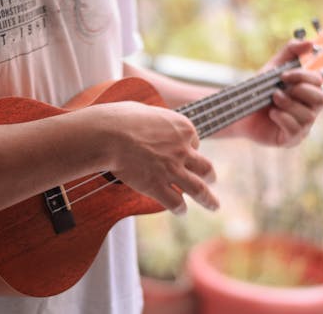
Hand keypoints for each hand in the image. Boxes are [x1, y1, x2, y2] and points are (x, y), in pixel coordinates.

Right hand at [96, 102, 218, 214]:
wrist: (108, 134)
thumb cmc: (121, 119)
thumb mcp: (146, 110)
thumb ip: (155, 120)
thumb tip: (150, 121)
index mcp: (183, 128)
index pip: (194, 142)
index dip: (188, 148)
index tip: (181, 152)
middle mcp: (182, 150)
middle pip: (206, 167)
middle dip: (210, 175)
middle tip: (212, 179)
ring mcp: (172, 170)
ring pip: (199, 189)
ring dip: (208, 199)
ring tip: (213, 205)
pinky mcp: (157, 186)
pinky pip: (175, 202)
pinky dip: (180, 208)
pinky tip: (181, 210)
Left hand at [238, 40, 322, 146]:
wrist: (240, 111)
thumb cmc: (259, 91)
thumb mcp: (274, 67)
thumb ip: (291, 51)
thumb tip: (310, 42)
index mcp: (309, 92)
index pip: (319, 82)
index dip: (303, 76)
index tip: (284, 75)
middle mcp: (310, 110)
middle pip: (321, 99)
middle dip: (299, 92)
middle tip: (278, 91)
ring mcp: (303, 126)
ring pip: (308, 115)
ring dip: (289, 105)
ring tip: (273, 101)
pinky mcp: (291, 139)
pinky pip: (296, 130)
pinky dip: (284, 119)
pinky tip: (272, 114)